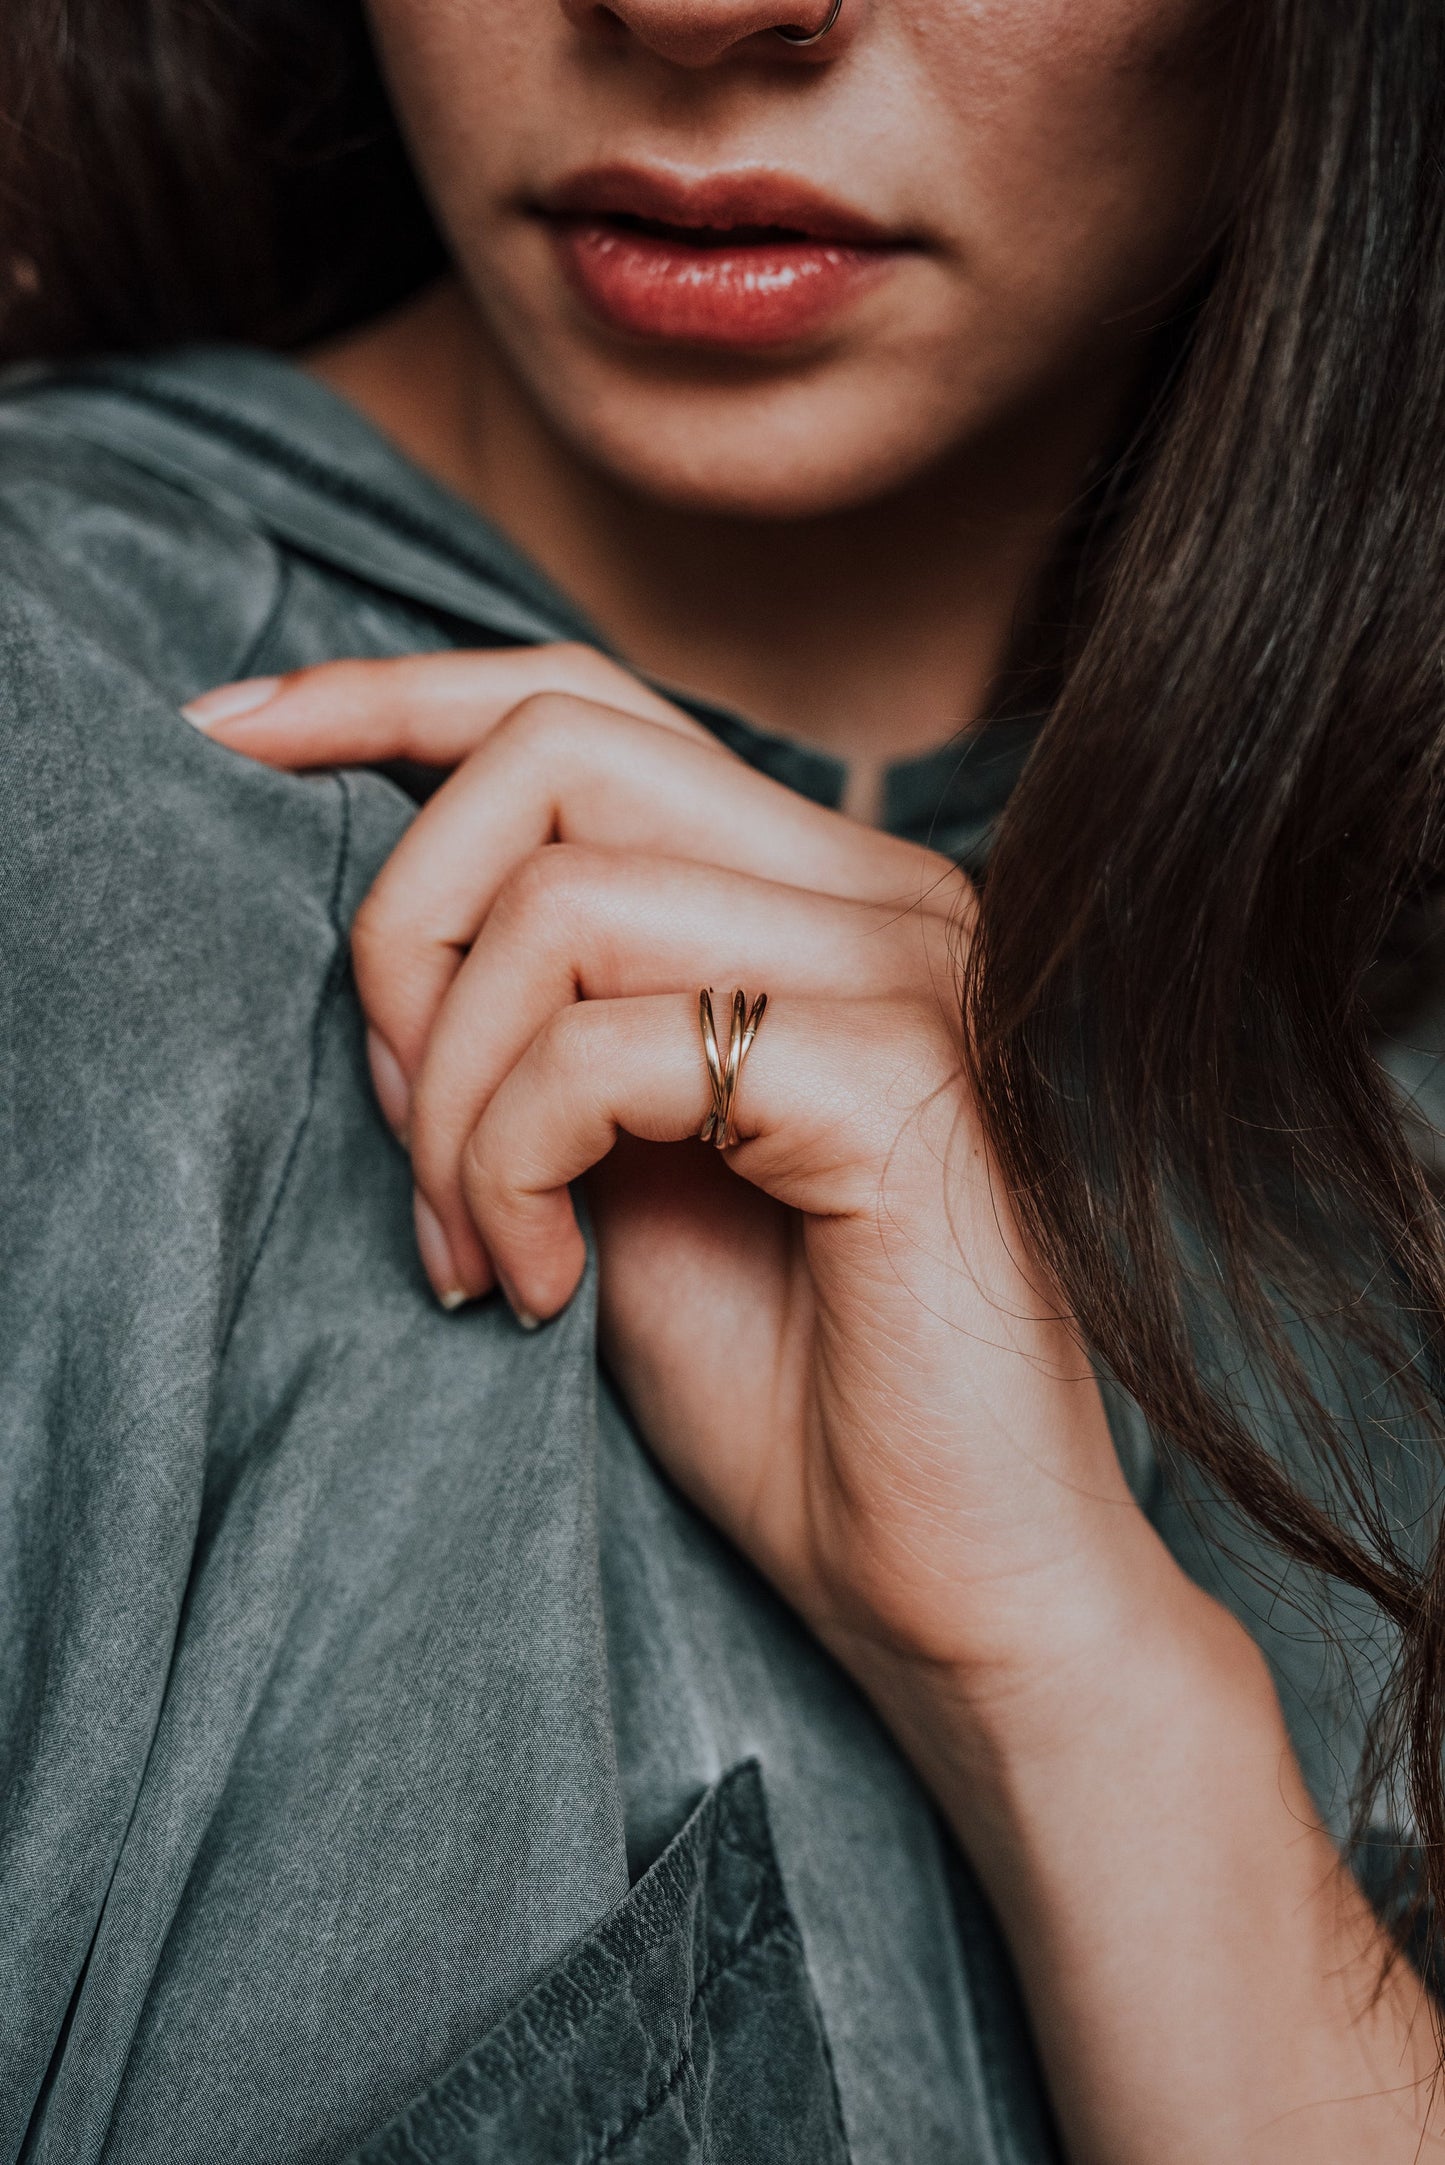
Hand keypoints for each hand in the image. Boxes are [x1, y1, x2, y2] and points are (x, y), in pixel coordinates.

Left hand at [186, 648, 1177, 1715]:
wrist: (957, 1588)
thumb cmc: (791, 1396)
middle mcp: (881, 895)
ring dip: (449, 1089)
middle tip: (395, 1125)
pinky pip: (608, 1048)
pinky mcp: (902, 1087)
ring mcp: (909, 975)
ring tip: (467, 1244)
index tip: (229, 735)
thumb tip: (379, 946)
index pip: (588, 708)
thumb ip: (532, 1027)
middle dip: (400, 925)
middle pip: (556, 752)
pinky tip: (535, 1286)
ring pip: (562, 900)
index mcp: (820, 897)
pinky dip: (510, 1166)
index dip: (389, 697)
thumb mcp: (613, 1171)